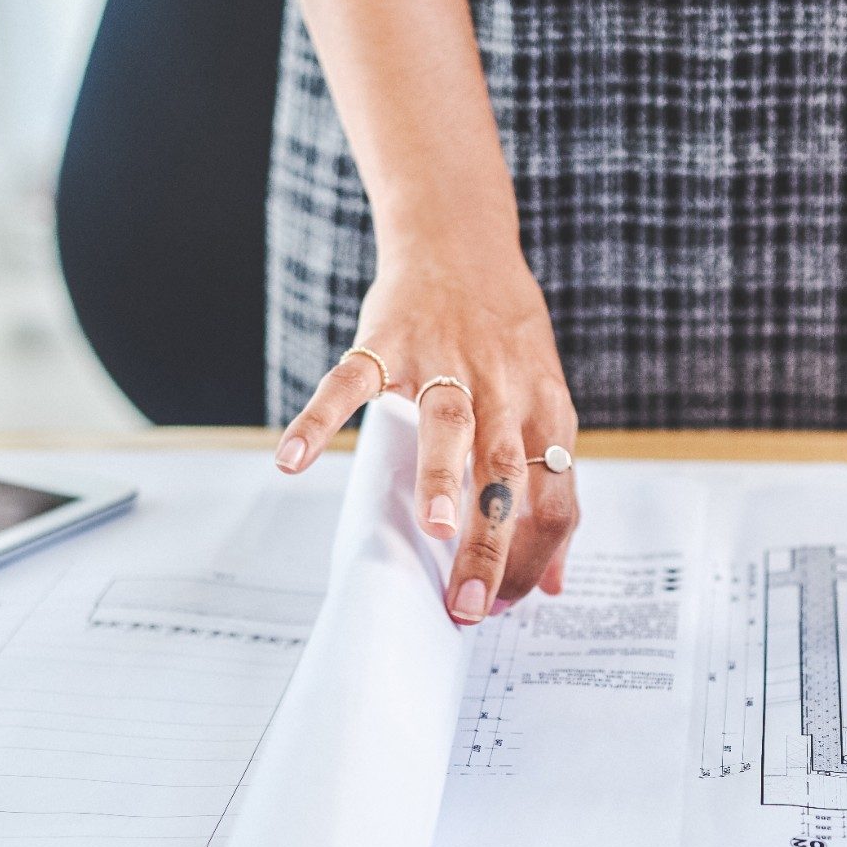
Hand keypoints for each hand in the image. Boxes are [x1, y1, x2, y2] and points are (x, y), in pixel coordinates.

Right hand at [274, 250, 578, 623]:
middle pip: (506, 471)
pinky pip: (351, 380)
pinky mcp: (387, 338)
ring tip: (434, 530)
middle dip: (492, 541)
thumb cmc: (505, 338)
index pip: (554, 496)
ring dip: (442, 476)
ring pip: (449, 421)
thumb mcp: (544, 407)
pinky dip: (319, 418)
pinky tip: (291, 460)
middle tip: (470, 604)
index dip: (534, 555)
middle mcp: (501, 386)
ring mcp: (443, 358)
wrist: (461, 243)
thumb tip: (551, 583)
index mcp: (545, 410)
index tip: (504, 604)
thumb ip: (550, 492)